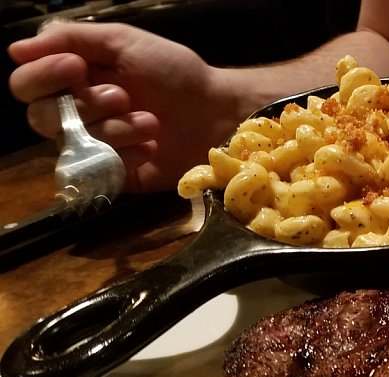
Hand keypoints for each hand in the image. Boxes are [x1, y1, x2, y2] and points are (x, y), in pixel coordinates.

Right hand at [8, 21, 245, 193]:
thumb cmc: (174, 73)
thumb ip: (72, 38)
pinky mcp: (114, 175)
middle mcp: (75, 114)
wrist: (217, 112)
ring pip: (71, 145)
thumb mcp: (124, 42)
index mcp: (70, 79)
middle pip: (39, 118)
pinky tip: (151, 146)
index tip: (75, 66)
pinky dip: (125, 155)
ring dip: (113, 129)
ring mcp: (93, 147)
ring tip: (151, 120)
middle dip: (84, 105)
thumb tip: (16, 50)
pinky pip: (98, 171)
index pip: (25, 83)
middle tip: (122, 95)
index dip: (42, 76)